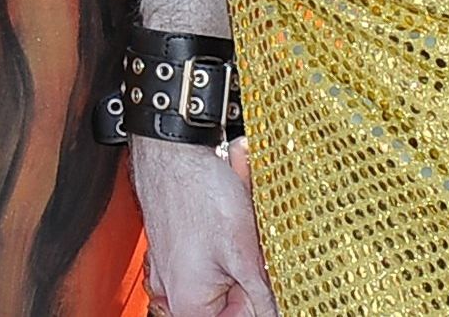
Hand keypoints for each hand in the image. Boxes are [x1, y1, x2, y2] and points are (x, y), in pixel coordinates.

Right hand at [131, 138, 276, 316]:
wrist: (172, 149)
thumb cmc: (199, 193)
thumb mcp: (244, 254)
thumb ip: (261, 297)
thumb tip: (276, 314)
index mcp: (188, 304)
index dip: (259, 301)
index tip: (267, 277)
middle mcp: (174, 289)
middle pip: (230, 296)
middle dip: (251, 269)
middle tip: (256, 240)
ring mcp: (173, 265)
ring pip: (223, 269)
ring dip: (242, 247)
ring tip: (243, 216)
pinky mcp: (176, 243)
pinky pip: (209, 250)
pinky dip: (226, 232)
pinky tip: (232, 206)